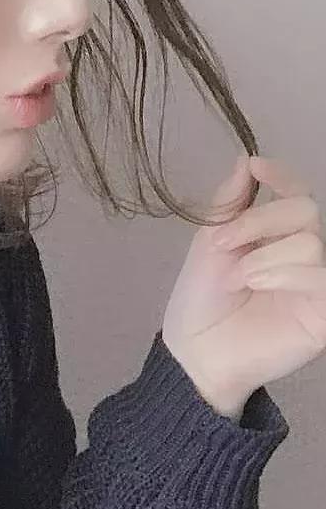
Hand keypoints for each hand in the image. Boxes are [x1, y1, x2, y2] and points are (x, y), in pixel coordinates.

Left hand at [161, 154, 324, 418]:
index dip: (283, 176)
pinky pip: (323, 279)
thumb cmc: (202, 298)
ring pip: (312, 244)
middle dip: (259, 221)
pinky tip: (257, 286)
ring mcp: (316, 284)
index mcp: (276, 236)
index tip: (257, 167)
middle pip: (306, 211)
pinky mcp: (324, 314)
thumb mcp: (211, 242)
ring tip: (236, 279)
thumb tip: (246, 159)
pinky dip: (285, 275)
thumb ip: (231, 203)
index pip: (297, 195)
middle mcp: (302, 255)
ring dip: (263, 256)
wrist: (196, 349)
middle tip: (221, 244)